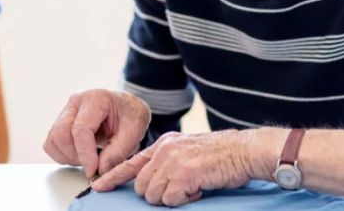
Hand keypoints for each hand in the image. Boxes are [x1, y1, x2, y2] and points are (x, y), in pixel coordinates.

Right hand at [43, 89, 150, 176]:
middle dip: (75, 156)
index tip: (92, 170)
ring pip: (53, 140)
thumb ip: (117, 152)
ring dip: (68, 157)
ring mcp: (65, 111)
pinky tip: (80, 155)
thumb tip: (99, 170)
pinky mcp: (60, 123)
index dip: (84, 153)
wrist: (126, 107)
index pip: (80, 128)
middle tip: (94, 164)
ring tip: (89, 158)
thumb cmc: (130, 116)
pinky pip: (51, 144)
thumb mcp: (133, 132)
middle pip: (60, 134)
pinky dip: (63, 155)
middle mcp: (75, 102)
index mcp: (96, 99)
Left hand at [91, 130, 263, 206]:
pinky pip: (169, 199)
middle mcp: (164, 150)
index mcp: (163, 144)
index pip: (131, 162)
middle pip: (141, 185)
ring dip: (171, 198)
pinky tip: (198, 189)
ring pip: (152, 195)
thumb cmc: (221, 155)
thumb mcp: (187, 151)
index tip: (99, 186)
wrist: (244, 151)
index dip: (113, 177)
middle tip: (181, 188)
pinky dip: (184, 200)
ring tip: (192, 187)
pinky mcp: (182, 173)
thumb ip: (167, 162)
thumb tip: (152, 183)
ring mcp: (172, 161)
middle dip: (157, 194)